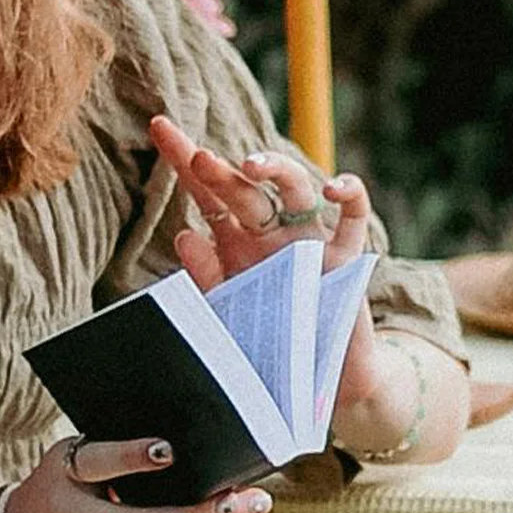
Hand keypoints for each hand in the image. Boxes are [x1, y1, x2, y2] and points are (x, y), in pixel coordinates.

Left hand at [148, 113, 385, 407]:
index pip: (207, 194)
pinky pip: (353, 217)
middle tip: (196, 157)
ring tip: (250, 165)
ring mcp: (310, 241)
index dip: (183, 159)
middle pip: (244, 189)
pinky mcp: (345, 258)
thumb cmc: (267, 348)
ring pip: (296, 189)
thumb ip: (206, 279)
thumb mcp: (226, 315)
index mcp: (237, 243)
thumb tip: (185, 234)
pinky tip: (333, 187)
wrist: (317, 385)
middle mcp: (272, 233)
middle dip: (220, 170)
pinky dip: (350, 195)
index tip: (159, 126)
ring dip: (275, 170)